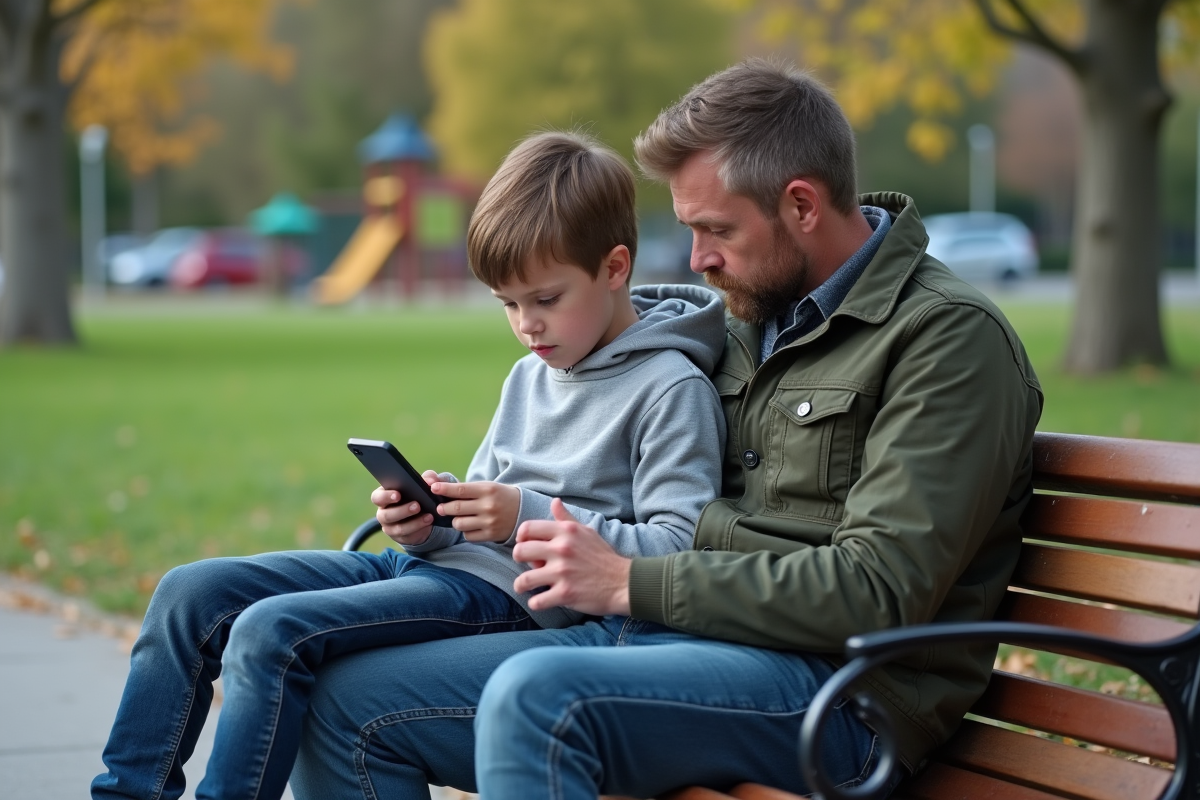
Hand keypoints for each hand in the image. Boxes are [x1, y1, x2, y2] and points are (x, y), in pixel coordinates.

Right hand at [371, 470, 439, 545]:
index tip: (398, 495)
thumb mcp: (424, 485)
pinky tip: (429, 521)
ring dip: (414, 522)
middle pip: (386, 515)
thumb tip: (430, 481)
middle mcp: (384, 512)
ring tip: (428, 516)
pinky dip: (419, 528)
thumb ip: (428, 478)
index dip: (385, 496)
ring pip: (398, 527)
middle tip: (417, 505)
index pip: (377, 497)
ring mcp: (390, 527)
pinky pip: (408, 535)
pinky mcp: (401, 537)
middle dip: (402, 511)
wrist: (425, 514)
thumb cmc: (419, 494)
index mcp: (384, 497)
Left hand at [430, 480, 519, 542]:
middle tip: (440, 508)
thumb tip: (439, 489)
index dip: (444, 489)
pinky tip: (472, 526)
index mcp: (488, 490)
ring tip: (459, 517)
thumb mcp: (487, 487)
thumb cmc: (500, 496)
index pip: (460, 490)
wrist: (524, 510)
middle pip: (456, 508)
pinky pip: (468, 535)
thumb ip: (466, 489)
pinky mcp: (490, 535)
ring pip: (459, 524)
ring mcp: (489, 522)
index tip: (432, 488)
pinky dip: (466, 531)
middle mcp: (488, 506)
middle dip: (444, 508)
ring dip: (455, 520)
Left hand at [512, 498, 631, 615]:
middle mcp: (562, 549)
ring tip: (525, 587)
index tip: (525, 545)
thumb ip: (566, 519)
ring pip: (524, 580)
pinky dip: (535, 603)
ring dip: (521, 585)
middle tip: (526, 566)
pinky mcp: (565, 594)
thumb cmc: (603, 557)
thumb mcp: (587, 532)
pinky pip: (536, 601)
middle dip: (518, 560)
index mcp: (566, 532)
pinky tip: (541, 600)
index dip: (521, 538)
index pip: (527, 528)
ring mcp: (562, 573)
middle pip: (520, 552)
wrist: (624, 582)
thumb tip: (554, 502)